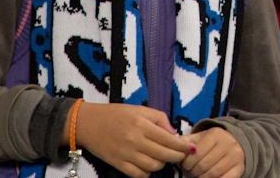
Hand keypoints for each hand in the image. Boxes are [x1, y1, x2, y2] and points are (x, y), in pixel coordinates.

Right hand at [66, 102, 195, 177]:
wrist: (87, 123)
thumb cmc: (115, 114)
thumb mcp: (139, 109)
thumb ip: (159, 118)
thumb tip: (173, 133)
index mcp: (141, 124)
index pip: (168, 139)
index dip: (182, 146)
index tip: (191, 148)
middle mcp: (134, 141)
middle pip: (163, 155)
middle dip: (177, 157)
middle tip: (182, 154)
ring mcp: (126, 154)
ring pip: (153, 167)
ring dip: (162, 163)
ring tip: (163, 156)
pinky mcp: (118, 164)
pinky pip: (139, 174)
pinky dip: (148, 172)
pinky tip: (149, 164)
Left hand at [179, 126, 244, 177]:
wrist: (236, 141)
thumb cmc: (213, 141)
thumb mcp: (201, 137)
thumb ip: (187, 141)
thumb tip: (173, 145)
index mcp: (216, 134)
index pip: (197, 153)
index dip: (187, 162)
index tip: (184, 165)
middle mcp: (227, 143)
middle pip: (204, 165)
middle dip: (193, 171)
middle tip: (190, 171)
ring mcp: (235, 156)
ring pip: (212, 174)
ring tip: (197, 175)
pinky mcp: (240, 168)